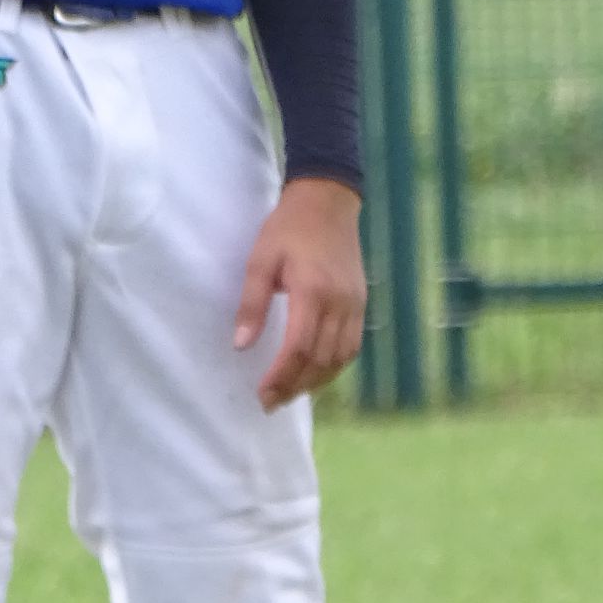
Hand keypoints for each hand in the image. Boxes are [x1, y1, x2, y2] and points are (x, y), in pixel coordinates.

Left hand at [233, 177, 365, 411]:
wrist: (328, 201)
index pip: (299, 347)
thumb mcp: (260, 259)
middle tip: (270, 402)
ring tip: (289, 392)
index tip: (262, 394)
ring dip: (315, 381)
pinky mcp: (361, 303)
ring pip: (340, 358)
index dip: (281, 376)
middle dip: (295, 386)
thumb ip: (252, 304)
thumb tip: (241, 345)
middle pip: (321, 360)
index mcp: (312, 291)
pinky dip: (334, 366)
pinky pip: (352, 346)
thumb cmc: (288, 228)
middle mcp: (339, 303)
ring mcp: (354, 304)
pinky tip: (316, 372)